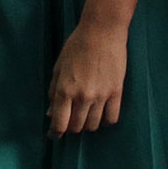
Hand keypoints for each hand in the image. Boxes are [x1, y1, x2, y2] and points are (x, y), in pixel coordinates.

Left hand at [47, 21, 127, 135]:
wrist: (102, 32)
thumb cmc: (76, 46)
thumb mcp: (59, 67)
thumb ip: (54, 91)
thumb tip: (50, 113)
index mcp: (65, 89)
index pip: (60, 123)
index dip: (55, 133)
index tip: (54, 135)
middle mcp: (82, 96)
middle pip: (77, 127)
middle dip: (71, 128)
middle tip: (70, 121)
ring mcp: (101, 96)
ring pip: (94, 125)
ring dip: (87, 124)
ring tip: (85, 116)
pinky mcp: (117, 93)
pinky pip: (112, 118)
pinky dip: (105, 120)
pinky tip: (101, 114)